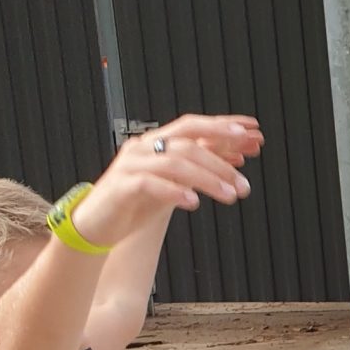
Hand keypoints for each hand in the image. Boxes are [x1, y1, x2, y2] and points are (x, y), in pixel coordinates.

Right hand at [71, 115, 261, 250]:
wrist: (97, 224)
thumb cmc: (136, 202)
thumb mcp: (175, 182)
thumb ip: (202, 167)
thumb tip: (238, 154)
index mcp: (157, 143)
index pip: (193, 126)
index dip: (223, 126)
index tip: (253, 132)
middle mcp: (143, 148)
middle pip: (187, 141)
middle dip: (221, 156)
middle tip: (244, 181)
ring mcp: (130, 165)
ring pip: (174, 162)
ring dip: (207, 178)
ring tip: (231, 195)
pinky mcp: (121, 187)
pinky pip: (151, 184)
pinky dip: (175, 191)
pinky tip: (193, 202)